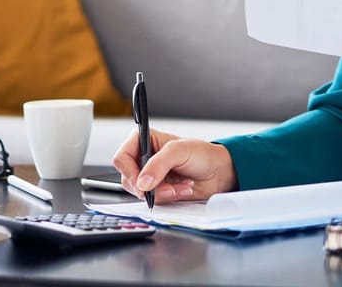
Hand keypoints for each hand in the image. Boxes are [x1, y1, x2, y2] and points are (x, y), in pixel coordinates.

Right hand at [111, 128, 237, 203]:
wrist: (219, 172)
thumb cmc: (202, 154)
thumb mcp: (179, 151)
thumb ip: (158, 164)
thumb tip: (142, 182)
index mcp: (144, 141)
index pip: (122, 157)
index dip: (129, 172)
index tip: (142, 183)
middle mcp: (143, 159)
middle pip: (128, 178)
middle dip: (150, 186)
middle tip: (167, 187)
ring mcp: (150, 177)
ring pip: (140, 192)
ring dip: (162, 193)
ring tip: (181, 186)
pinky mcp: (158, 191)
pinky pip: (154, 200)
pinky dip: (169, 198)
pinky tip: (183, 190)